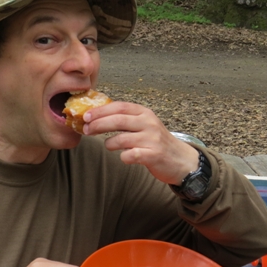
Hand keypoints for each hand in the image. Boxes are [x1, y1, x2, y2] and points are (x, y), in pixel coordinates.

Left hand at [83, 101, 199, 184]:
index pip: (119, 107)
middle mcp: (149, 123)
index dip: (100, 111)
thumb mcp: (143, 124)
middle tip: (86, 130)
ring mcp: (152, 139)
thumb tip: (96, 117)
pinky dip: (123, 157)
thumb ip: (125, 119)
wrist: (181, 159)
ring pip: (121, 139)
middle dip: (98, 125)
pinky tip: (124, 157)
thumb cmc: (156, 142)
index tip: (86, 116)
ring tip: (109, 145)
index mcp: (144, 113)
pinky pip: (130, 155)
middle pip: (117, 120)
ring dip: (109, 143)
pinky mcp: (153, 155)